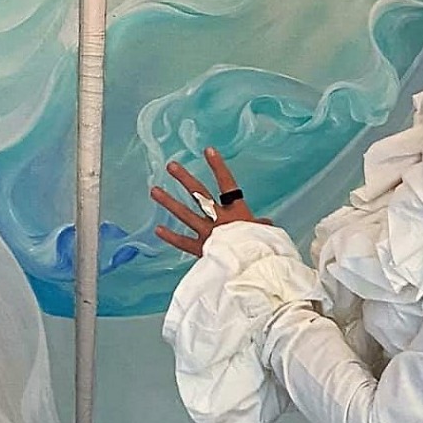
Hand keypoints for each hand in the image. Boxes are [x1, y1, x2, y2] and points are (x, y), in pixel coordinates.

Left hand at [150, 148, 268, 257]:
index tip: (208, 150)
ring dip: (169, 202)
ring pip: (186, 215)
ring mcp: (209, 234)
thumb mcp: (267, 235)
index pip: (227, 184)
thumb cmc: (264, 251)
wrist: (253, 271)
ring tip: (154, 190)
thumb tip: (266, 223)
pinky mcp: (202, 251)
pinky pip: (183, 242)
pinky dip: (171, 236)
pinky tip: (158, 229)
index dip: (218, 167)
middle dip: (185, 179)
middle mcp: (220, 219)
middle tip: (171, 166)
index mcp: (238, 213)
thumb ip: (263, 227)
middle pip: (200, 194)